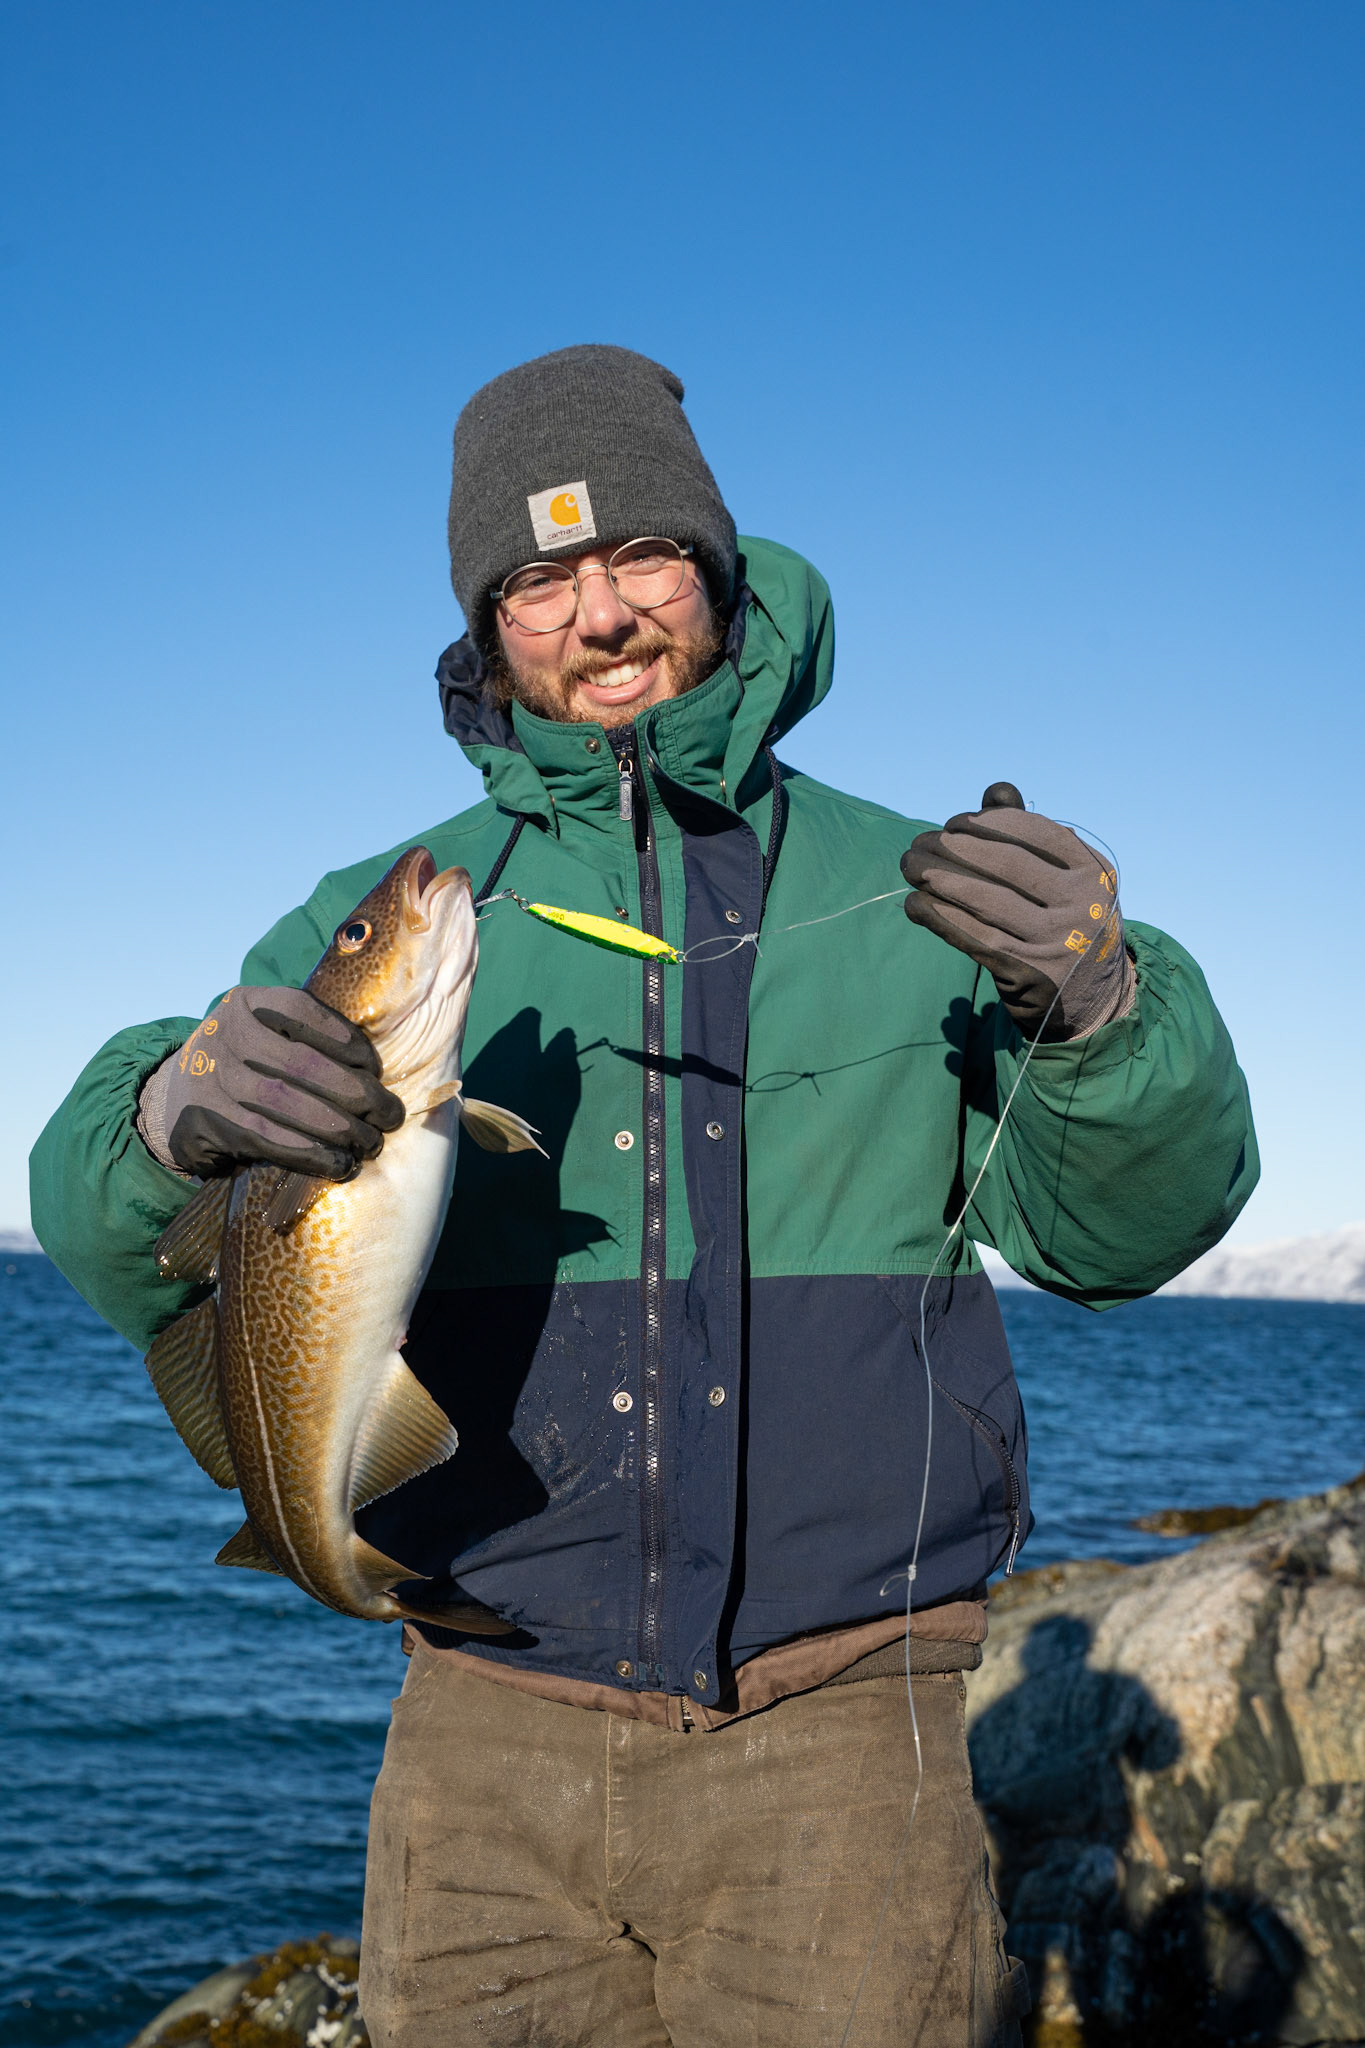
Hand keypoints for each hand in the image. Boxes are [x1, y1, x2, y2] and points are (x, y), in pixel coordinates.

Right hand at [141, 986, 404, 1178]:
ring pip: (285, 1104)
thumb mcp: (264, 1032)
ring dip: (338, 1129)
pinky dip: (310, 1154)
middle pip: (300, 1064)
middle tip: (389, 1114)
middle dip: (355, 1093)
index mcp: (245, 1002)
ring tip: (370, 1143)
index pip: (301, 1010)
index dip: (345, 1039)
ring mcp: (209, 1078)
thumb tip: (376, 1068)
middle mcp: (223, 1034)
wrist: (175, 1099)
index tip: (375, 1067)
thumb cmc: (245, 1064)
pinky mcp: (205, 1122)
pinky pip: (268, 1140)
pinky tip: (339, 1163)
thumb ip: (307, 1035)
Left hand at [900, 783, 1134, 1039]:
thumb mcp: (1065, 880)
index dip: (988, 824)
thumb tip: (996, 791)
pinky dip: (940, 918)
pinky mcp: (1030, 974)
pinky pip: (975, 937)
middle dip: (954, 848)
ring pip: (987, 900)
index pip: (1035, 833)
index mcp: (1094, 872)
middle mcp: (1082, 905)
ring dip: (939, 879)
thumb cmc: (1067, 925)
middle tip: (918, 844)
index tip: (953, 824)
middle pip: (1007, 864)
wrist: (1093, 1000)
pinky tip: (916, 905)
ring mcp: (1058, 941)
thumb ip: (1030, 836)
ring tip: (909, 867)